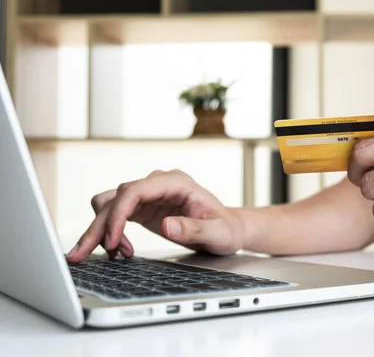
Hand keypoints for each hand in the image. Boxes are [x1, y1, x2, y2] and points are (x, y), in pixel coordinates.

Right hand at [66, 170, 245, 262]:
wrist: (228, 229)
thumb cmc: (226, 228)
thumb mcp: (218, 232)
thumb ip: (194, 228)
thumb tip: (167, 224)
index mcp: (176, 182)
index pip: (135, 190)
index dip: (118, 214)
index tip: (111, 241)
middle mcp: (158, 184)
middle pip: (116, 198)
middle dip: (97, 227)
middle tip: (81, 254)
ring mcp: (149, 195)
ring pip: (110, 205)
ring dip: (102, 229)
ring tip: (114, 255)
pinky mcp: (143, 208)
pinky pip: (116, 215)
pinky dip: (111, 232)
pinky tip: (120, 251)